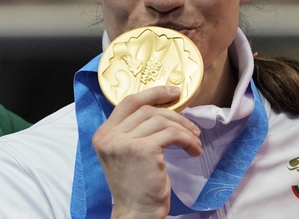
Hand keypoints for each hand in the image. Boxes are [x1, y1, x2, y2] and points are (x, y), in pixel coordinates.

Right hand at [92, 86, 201, 218]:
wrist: (136, 212)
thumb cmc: (135, 187)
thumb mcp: (125, 154)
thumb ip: (132, 132)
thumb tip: (161, 111)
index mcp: (103, 134)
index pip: (127, 102)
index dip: (153, 93)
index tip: (173, 92)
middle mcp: (110, 136)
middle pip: (147, 109)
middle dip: (174, 114)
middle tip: (191, 126)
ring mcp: (124, 142)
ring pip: (161, 120)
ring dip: (184, 129)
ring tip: (194, 142)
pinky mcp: (143, 150)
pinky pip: (171, 134)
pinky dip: (187, 139)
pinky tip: (193, 150)